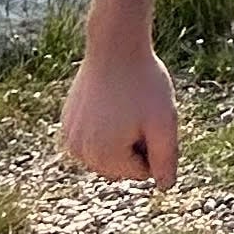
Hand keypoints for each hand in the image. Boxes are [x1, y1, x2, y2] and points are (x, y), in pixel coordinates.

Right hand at [61, 39, 182, 189]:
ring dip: (121, 137)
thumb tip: (164, 187)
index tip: (149, 119)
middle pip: (122, 166)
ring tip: (125, 106)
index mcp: (104, 157)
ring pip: (108, 152)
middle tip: (137, 111)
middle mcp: (80, 153)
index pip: (142, 172)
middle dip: (136, 145)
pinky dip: (106, 125)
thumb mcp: (164, 122)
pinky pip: (95, 137)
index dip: (153, 145)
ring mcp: (70, 138)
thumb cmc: (143, 83)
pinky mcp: (67, 122)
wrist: (114, 46)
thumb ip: (166, 159)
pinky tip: (110, 100)